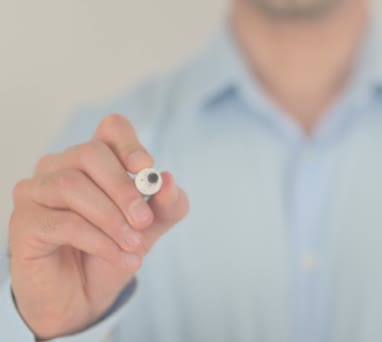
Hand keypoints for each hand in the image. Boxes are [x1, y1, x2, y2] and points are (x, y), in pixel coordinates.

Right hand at [9, 114, 188, 338]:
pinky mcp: (24, 222)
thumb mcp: (150, 228)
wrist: (83, 297)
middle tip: (144, 220)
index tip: (145, 168)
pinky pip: (63, 223)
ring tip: (134, 246)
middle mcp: (61, 166)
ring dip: (111, 219)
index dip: (129, 143)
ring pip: (72, 186)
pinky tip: (121, 258)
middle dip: (123, 189)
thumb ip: (167, 205)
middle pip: (91, 153)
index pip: (111, 128)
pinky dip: (100, 242)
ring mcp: (37, 191)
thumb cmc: (113, 250)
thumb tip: (168, 180)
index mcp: (95, 160)